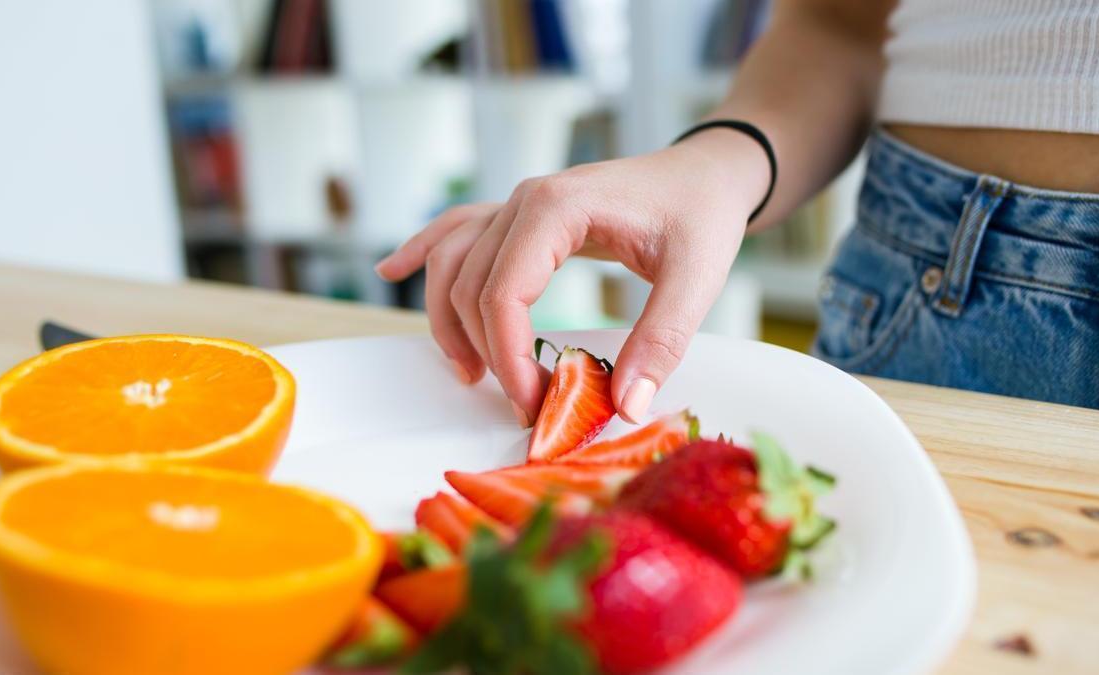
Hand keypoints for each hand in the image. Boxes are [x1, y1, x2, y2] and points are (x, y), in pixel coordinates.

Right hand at [376, 131, 769, 425]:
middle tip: (524, 406)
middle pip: (470, 285)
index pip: (503, 293)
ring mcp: (518, 203)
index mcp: (558, 209)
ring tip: (469, 375)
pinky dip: (424, 252)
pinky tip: (393, 269)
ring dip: (448, 318)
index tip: (533, 404)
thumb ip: (662, 340)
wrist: (706, 171)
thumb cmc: (702, 215)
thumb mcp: (697, 278)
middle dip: (486, 352)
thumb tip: (626, 405)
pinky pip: (458, 230)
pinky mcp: (523, 215)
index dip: (507, 357)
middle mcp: (525, 201)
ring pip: (452, 262)